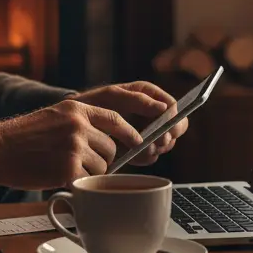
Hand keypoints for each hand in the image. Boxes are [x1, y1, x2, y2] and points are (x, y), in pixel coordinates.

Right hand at [0, 98, 145, 189]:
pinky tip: (58, 174)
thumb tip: (111, 138)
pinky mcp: (69, 167)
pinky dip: (77, 181)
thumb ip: (81, 122)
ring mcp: (74, 145)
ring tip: (64, 166)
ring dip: (90, 172)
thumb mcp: (55, 117)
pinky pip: (89, 179)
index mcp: (76, 108)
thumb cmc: (24, 138)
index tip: (138, 141)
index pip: (115, 118)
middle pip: (112, 148)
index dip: (130, 132)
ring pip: (103, 166)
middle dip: (102, 159)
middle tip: (78, 162)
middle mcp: (78, 124)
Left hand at [69, 81, 187, 167]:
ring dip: (154, 149)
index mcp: (149, 94)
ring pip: (166, 144)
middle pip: (176, 128)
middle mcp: (153, 112)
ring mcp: (148, 130)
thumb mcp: (112, 97)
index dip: (173, 120)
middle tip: (152, 144)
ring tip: (136, 149)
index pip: (174, 107)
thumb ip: (137, 99)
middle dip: (166, 138)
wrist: (76, 123)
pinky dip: (144, 158)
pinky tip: (131, 155)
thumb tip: (163, 107)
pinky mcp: (141, 146)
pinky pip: (152, 156)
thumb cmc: (93, 103)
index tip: (163, 132)